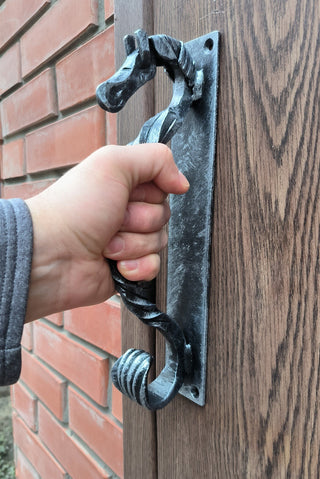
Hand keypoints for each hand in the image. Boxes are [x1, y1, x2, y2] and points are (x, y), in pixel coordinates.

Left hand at [25, 143, 188, 321]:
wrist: (51, 255)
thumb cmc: (75, 207)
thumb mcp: (114, 163)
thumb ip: (157, 159)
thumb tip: (183, 183)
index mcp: (124, 184)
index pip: (163, 187)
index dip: (150, 193)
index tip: (128, 194)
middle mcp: (127, 211)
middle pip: (163, 216)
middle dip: (139, 220)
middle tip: (112, 220)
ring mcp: (127, 241)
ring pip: (160, 242)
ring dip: (132, 244)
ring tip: (105, 244)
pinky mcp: (127, 268)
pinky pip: (153, 267)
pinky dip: (136, 266)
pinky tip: (115, 264)